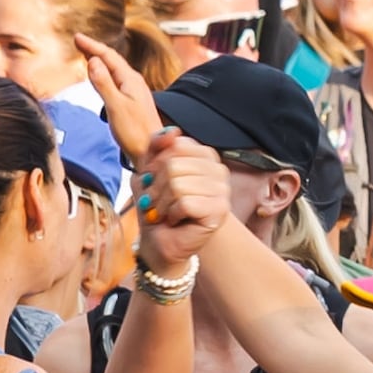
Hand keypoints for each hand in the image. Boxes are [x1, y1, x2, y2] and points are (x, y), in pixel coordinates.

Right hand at [72, 33, 166, 159]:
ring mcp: (134, 92)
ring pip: (114, 70)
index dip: (92, 46)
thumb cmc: (135, 133)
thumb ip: (103, 83)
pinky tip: (101, 77)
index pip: (109, 56)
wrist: (152, 152)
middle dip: (95, 50)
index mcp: (131, 80)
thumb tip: (93, 61)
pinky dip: (105, 74)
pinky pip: (116, 80)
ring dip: (100, 60)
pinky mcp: (132, 102)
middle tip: (78, 42)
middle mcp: (134, 83)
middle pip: (112, 60)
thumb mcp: (115, 107)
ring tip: (87, 53)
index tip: (77, 37)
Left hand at [135, 130, 226, 274]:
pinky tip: (176, 220)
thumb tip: (172, 131)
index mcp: (205, 156)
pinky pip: (185, 202)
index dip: (156, 166)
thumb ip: (157, 147)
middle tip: (157, 203)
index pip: (176, 146)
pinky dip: (172, 214)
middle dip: (157, 188)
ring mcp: (222, 191)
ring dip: (162, 204)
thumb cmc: (157, 206)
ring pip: (178, 184)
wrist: (160, 241)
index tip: (155, 182)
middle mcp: (219, 170)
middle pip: (174, 165)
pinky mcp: (219, 211)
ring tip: (165, 213)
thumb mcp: (149, 171)